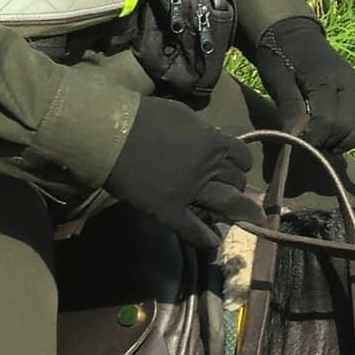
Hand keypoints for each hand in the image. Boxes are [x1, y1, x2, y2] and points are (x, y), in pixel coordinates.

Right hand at [101, 94, 257, 252]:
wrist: (112, 135)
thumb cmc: (145, 118)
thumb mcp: (184, 115)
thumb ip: (204, 131)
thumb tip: (214, 140)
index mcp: (213, 143)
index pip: (243, 156)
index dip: (240, 162)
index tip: (235, 165)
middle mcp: (208, 169)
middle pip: (236, 181)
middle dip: (236, 184)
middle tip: (231, 188)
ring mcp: (190, 193)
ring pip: (225, 205)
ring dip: (233, 210)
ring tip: (236, 215)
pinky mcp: (169, 211)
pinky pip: (194, 230)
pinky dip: (206, 238)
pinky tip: (214, 240)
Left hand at [247, 16, 354, 162]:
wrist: (293, 34)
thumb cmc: (279, 58)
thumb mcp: (276, 80)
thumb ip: (289, 108)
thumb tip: (295, 137)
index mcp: (325, 78)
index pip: (327, 121)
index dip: (312, 138)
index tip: (297, 143)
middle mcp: (348, 82)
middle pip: (347, 126)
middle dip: (327, 140)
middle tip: (308, 142)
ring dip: (344, 140)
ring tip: (323, 140)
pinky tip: (338, 136)